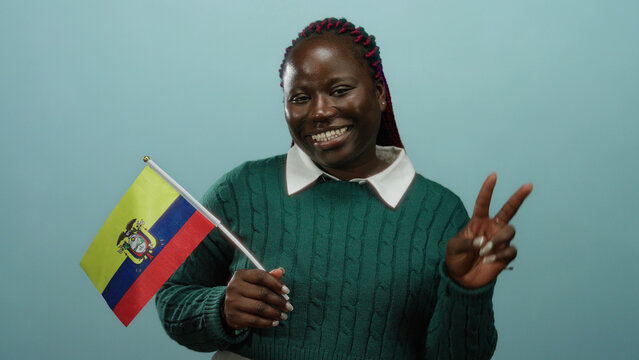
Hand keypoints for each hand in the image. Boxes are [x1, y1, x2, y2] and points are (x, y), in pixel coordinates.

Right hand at [223, 268, 292, 328]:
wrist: (228, 307)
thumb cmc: (247, 292)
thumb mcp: (255, 282)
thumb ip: (269, 276)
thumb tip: (281, 271)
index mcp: (240, 275)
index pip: (261, 276)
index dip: (276, 283)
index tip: (287, 291)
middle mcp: (234, 287)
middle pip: (262, 293)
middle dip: (279, 301)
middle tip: (289, 306)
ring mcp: (233, 302)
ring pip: (260, 308)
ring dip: (275, 313)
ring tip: (284, 315)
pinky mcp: (234, 316)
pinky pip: (255, 321)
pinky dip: (267, 322)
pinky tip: (275, 322)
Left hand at [446, 173, 532, 288]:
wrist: (462, 278)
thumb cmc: (456, 259)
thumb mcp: (454, 247)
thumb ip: (466, 242)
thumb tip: (482, 241)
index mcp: (478, 222)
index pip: (483, 203)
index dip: (488, 189)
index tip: (493, 176)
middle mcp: (492, 228)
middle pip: (509, 210)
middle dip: (519, 197)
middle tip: (529, 185)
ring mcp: (500, 240)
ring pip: (510, 231)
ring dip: (498, 241)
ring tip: (484, 252)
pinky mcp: (506, 255)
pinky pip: (510, 250)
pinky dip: (499, 255)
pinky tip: (489, 260)